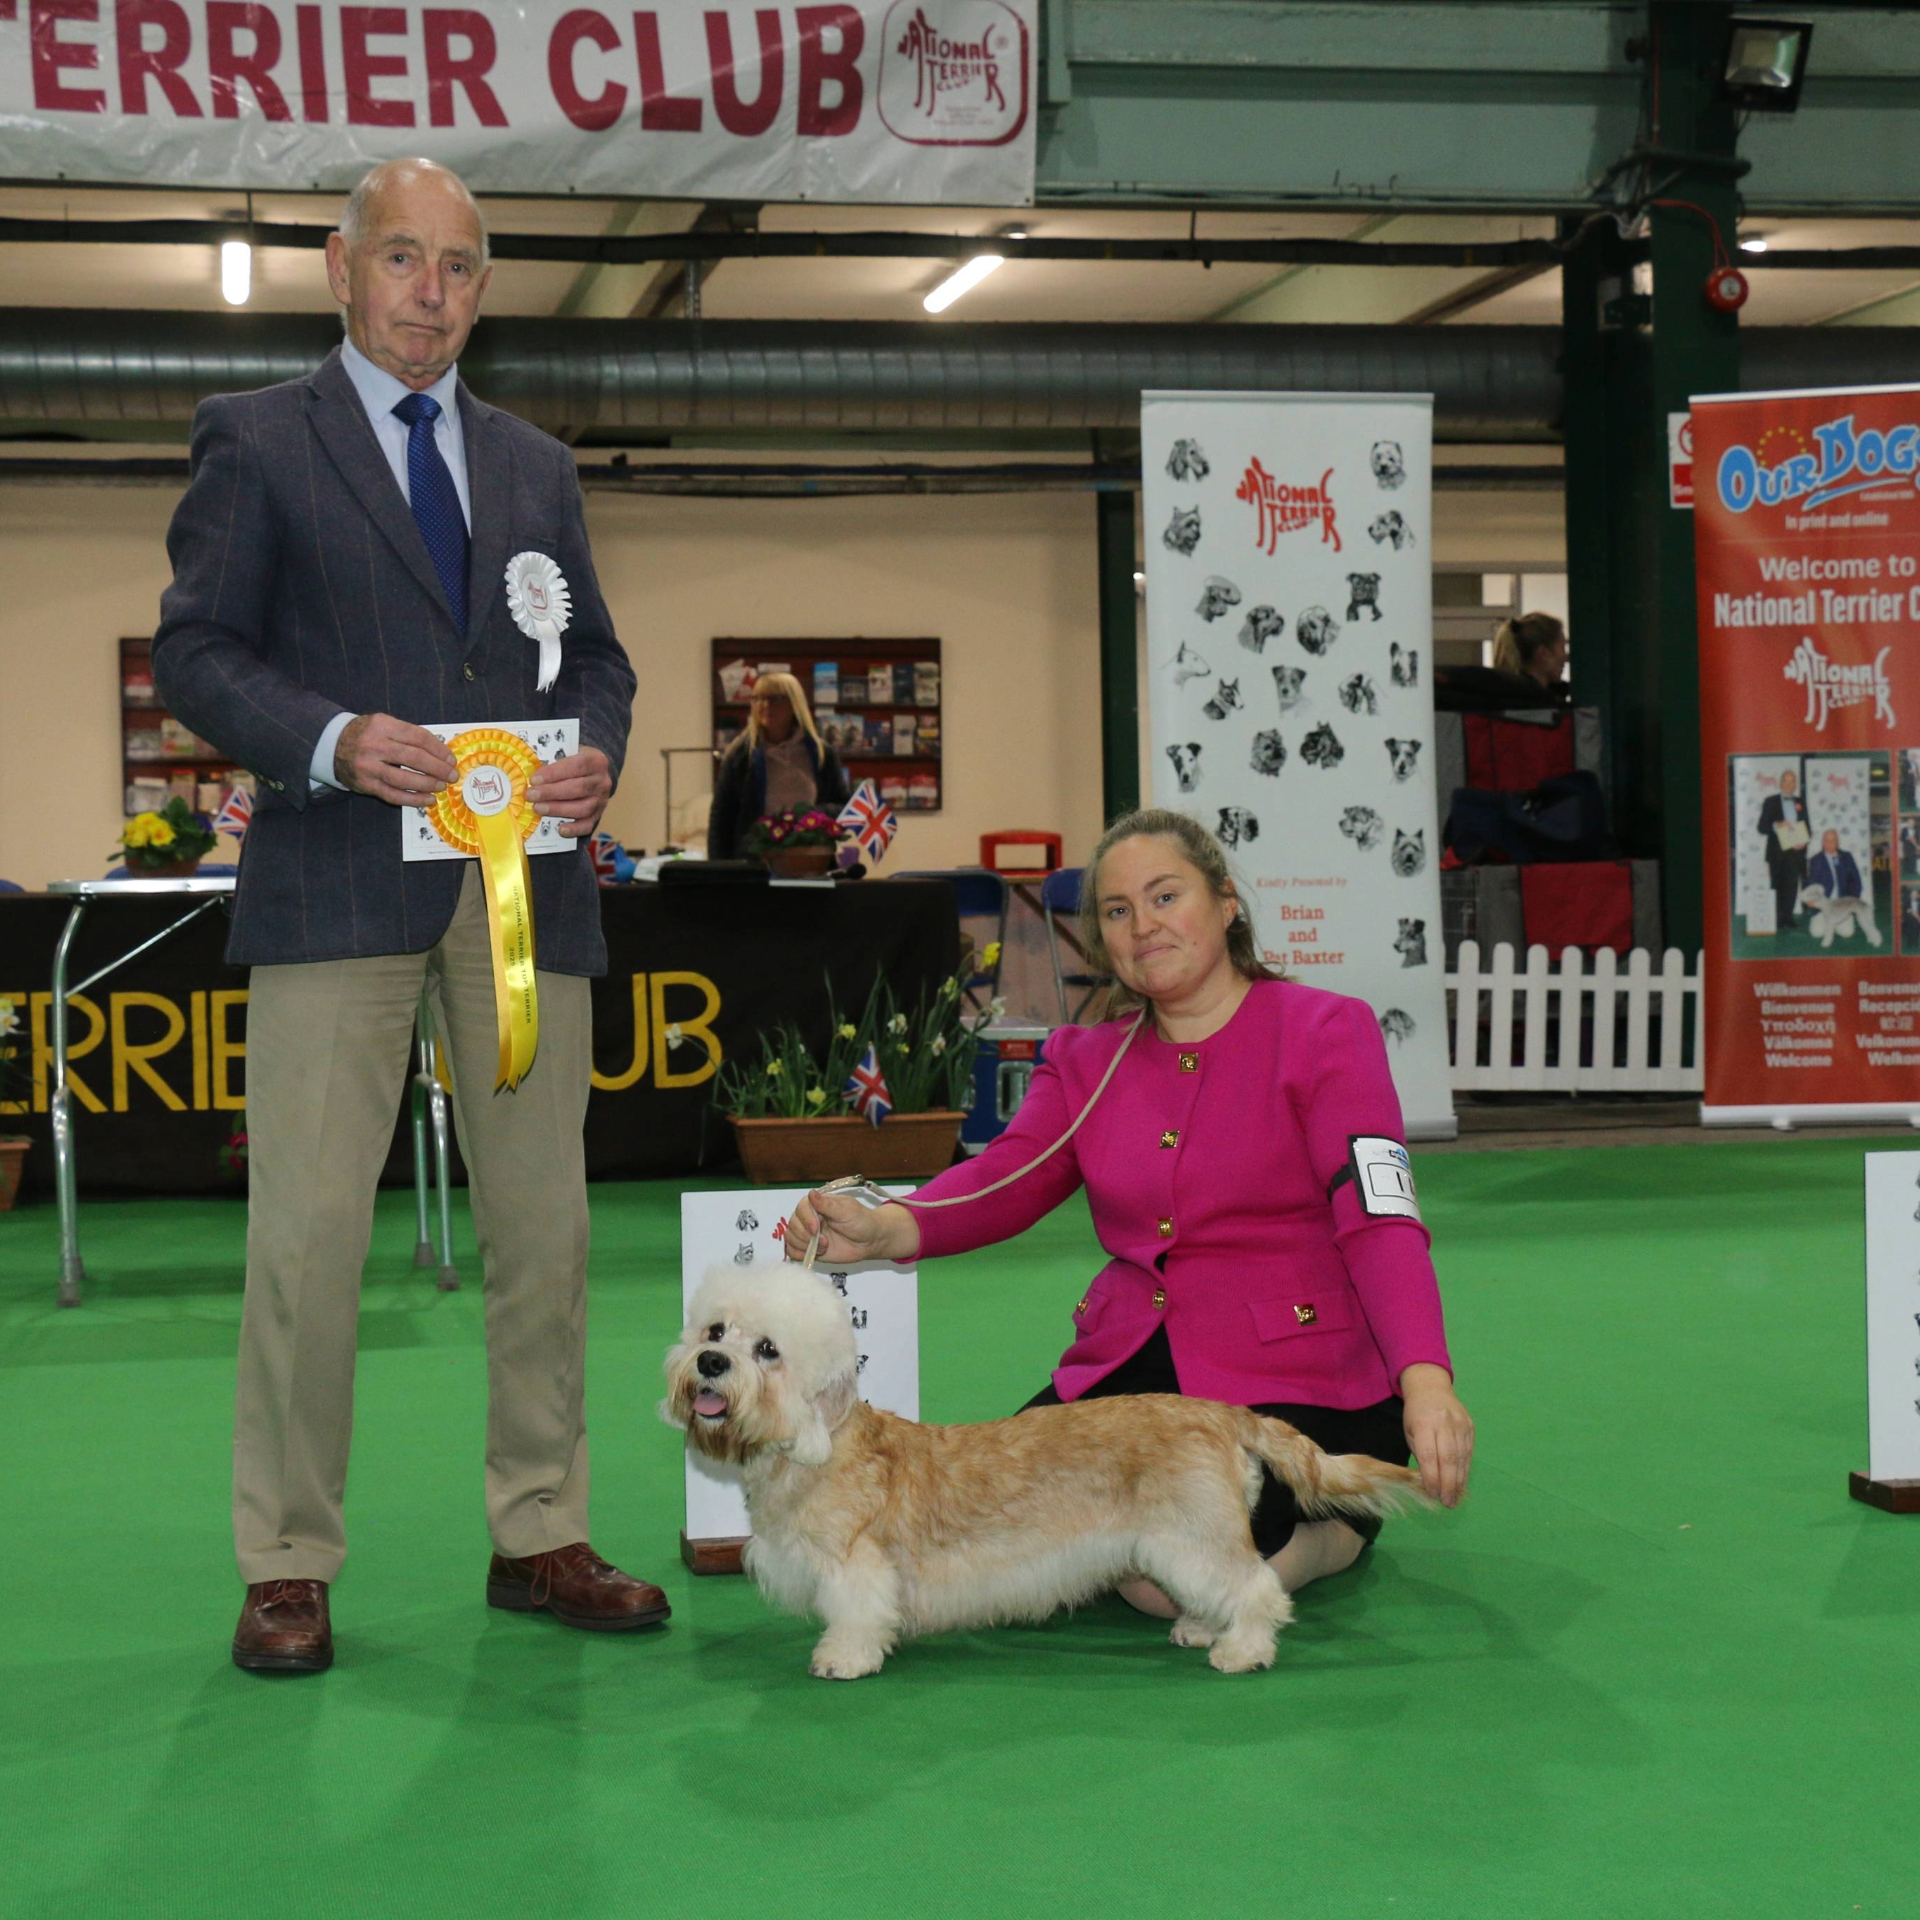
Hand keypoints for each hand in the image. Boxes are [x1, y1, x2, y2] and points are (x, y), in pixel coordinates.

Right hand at [335, 712, 456, 805]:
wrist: (332, 745)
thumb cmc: (367, 734)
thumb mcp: (384, 724)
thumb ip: (409, 735)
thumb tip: (440, 753)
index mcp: (383, 726)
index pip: (418, 737)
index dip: (438, 749)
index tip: (450, 759)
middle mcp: (374, 745)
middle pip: (413, 758)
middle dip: (438, 768)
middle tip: (452, 775)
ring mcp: (368, 766)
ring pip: (404, 779)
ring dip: (427, 784)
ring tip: (442, 786)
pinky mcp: (366, 784)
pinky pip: (393, 795)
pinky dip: (413, 799)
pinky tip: (428, 799)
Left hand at [529, 746, 612, 838]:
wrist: (593, 774)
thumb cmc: (574, 763)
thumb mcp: (568, 753)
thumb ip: (553, 760)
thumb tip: (531, 773)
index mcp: (596, 761)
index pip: (576, 766)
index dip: (554, 773)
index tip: (534, 779)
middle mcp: (602, 781)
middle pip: (579, 788)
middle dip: (551, 793)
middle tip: (530, 795)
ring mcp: (601, 800)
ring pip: (583, 808)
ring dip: (558, 809)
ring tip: (538, 808)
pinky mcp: (598, 816)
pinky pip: (588, 825)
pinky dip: (574, 829)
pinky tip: (560, 829)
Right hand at [783, 1186, 920, 1265]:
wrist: (870, 1241)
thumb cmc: (862, 1222)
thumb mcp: (847, 1211)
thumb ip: (827, 1205)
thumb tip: (811, 1193)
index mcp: (818, 1204)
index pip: (801, 1208)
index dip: (806, 1219)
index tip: (817, 1229)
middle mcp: (809, 1217)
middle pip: (793, 1224)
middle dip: (807, 1236)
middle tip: (825, 1242)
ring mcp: (808, 1233)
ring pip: (791, 1238)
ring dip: (805, 1246)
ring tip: (824, 1247)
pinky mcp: (809, 1248)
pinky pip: (793, 1252)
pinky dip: (800, 1254)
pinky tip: (816, 1254)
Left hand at [1399, 1363, 1473, 1506]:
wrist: (1432, 1387)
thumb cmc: (1415, 1413)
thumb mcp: (1409, 1431)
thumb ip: (1420, 1453)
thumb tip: (1430, 1481)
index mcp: (1424, 1423)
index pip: (1429, 1456)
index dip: (1431, 1477)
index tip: (1432, 1494)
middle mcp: (1444, 1423)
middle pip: (1448, 1459)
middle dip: (1448, 1485)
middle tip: (1447, 1503)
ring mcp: (1460, 1425)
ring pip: (1462, 1458)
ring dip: (1459, 1481)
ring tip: (1455, 1498)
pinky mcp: (1470, 1427)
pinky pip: (1469, 1453)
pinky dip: (1465, 1470)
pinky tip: (1462, 1483)